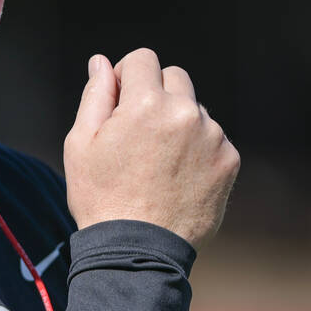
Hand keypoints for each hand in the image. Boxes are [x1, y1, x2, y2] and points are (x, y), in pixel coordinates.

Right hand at [63, 49, 239, 248]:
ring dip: (178, 123)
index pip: (142, 59)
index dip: (127, 76)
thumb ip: (95, 95)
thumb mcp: (81, 143)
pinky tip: (177, 178)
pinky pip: (213, 139)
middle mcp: (185, 112)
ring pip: (195, 109)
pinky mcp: (230, 161)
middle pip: (175, 77)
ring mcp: (213, 137)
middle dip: (156, 94)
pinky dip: (197, 150)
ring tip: (158, 164)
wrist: (137, 251)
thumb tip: (102, 62)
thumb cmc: (101, 197)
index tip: (120, 103)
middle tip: (138, 134)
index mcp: (146, 103)